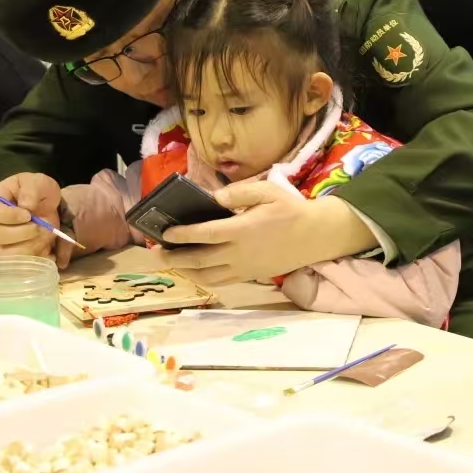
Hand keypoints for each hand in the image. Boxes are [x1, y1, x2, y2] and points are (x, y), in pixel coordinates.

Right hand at [0, 172, 63, 264]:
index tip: (29, 214)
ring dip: (36, 243)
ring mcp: (3, 243)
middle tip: (45, 223)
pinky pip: (24, 265)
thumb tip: (26, 207)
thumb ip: (31, 190)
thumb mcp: (37, 182)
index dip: (11, 216)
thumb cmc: (37, 191)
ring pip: (13, 253)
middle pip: (2, 236)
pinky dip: (40, 257)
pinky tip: (49, 248)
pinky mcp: (15, 257)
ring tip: (48, 233)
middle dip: (28, 231)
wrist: (47, 205)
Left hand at [156, 183, 376, 284]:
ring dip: (186, 271)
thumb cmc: (290, 210)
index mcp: (242, 230)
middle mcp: (240, 253)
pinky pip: (221, 282)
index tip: (165, 232)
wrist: (315, 236)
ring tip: (172, 262)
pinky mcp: (250, 276)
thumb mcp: (267, 191)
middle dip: (175, 257)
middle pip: (200, 260)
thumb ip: (238, 193)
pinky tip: (195, 271)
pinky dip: (203, 278)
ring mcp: (244, 268)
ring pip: (208, 276)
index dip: (182, 235)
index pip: (205, 234)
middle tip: (157, 253)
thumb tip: (213, 199)